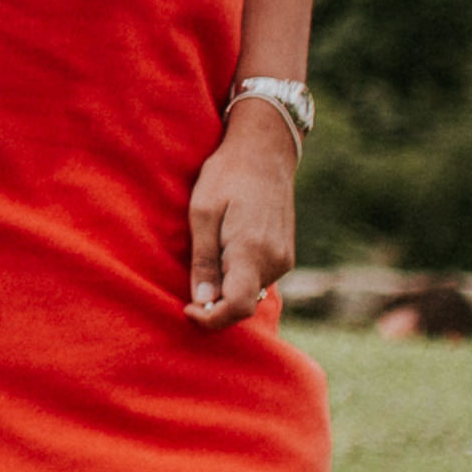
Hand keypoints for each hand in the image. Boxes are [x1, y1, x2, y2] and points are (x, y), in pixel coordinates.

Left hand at [184, 100, 302, 326]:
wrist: (264, 152)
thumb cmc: (226, 176)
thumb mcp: (201, 212)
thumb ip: (203, 259)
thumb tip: (201, 300)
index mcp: (251, 251)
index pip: (237, 307)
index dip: (210, 319)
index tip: (186, 309)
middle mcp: (274, 261)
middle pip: (244, 304)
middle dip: (215, 307)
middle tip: (187, 292)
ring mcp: (284, 258)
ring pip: (251, 292)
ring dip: (226, 291)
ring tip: (202, 267)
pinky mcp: (285, 254)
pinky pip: (259, 278)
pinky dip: (238, 278)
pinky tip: (220, 258)